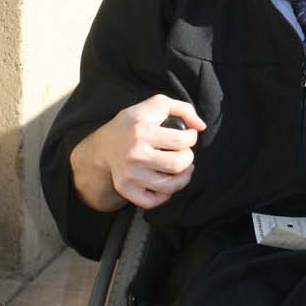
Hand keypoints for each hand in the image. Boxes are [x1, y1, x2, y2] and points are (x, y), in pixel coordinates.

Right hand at [71, 94, 205, 211]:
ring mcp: (129, 174)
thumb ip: (184, 109)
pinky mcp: (125, 189)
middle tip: (184, 153)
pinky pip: (152, 202)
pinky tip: (166, 182)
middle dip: (188, 158)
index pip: (181, 141)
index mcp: (142, 132)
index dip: (192, 138)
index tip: (188, 136)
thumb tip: (201, 127)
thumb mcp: (157, 104)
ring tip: (181, 168)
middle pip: (177, 165)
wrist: (105, 144)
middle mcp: (135, 155)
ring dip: (183, 178)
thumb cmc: (136, 123)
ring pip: (169, 186)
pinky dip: (164, 195)